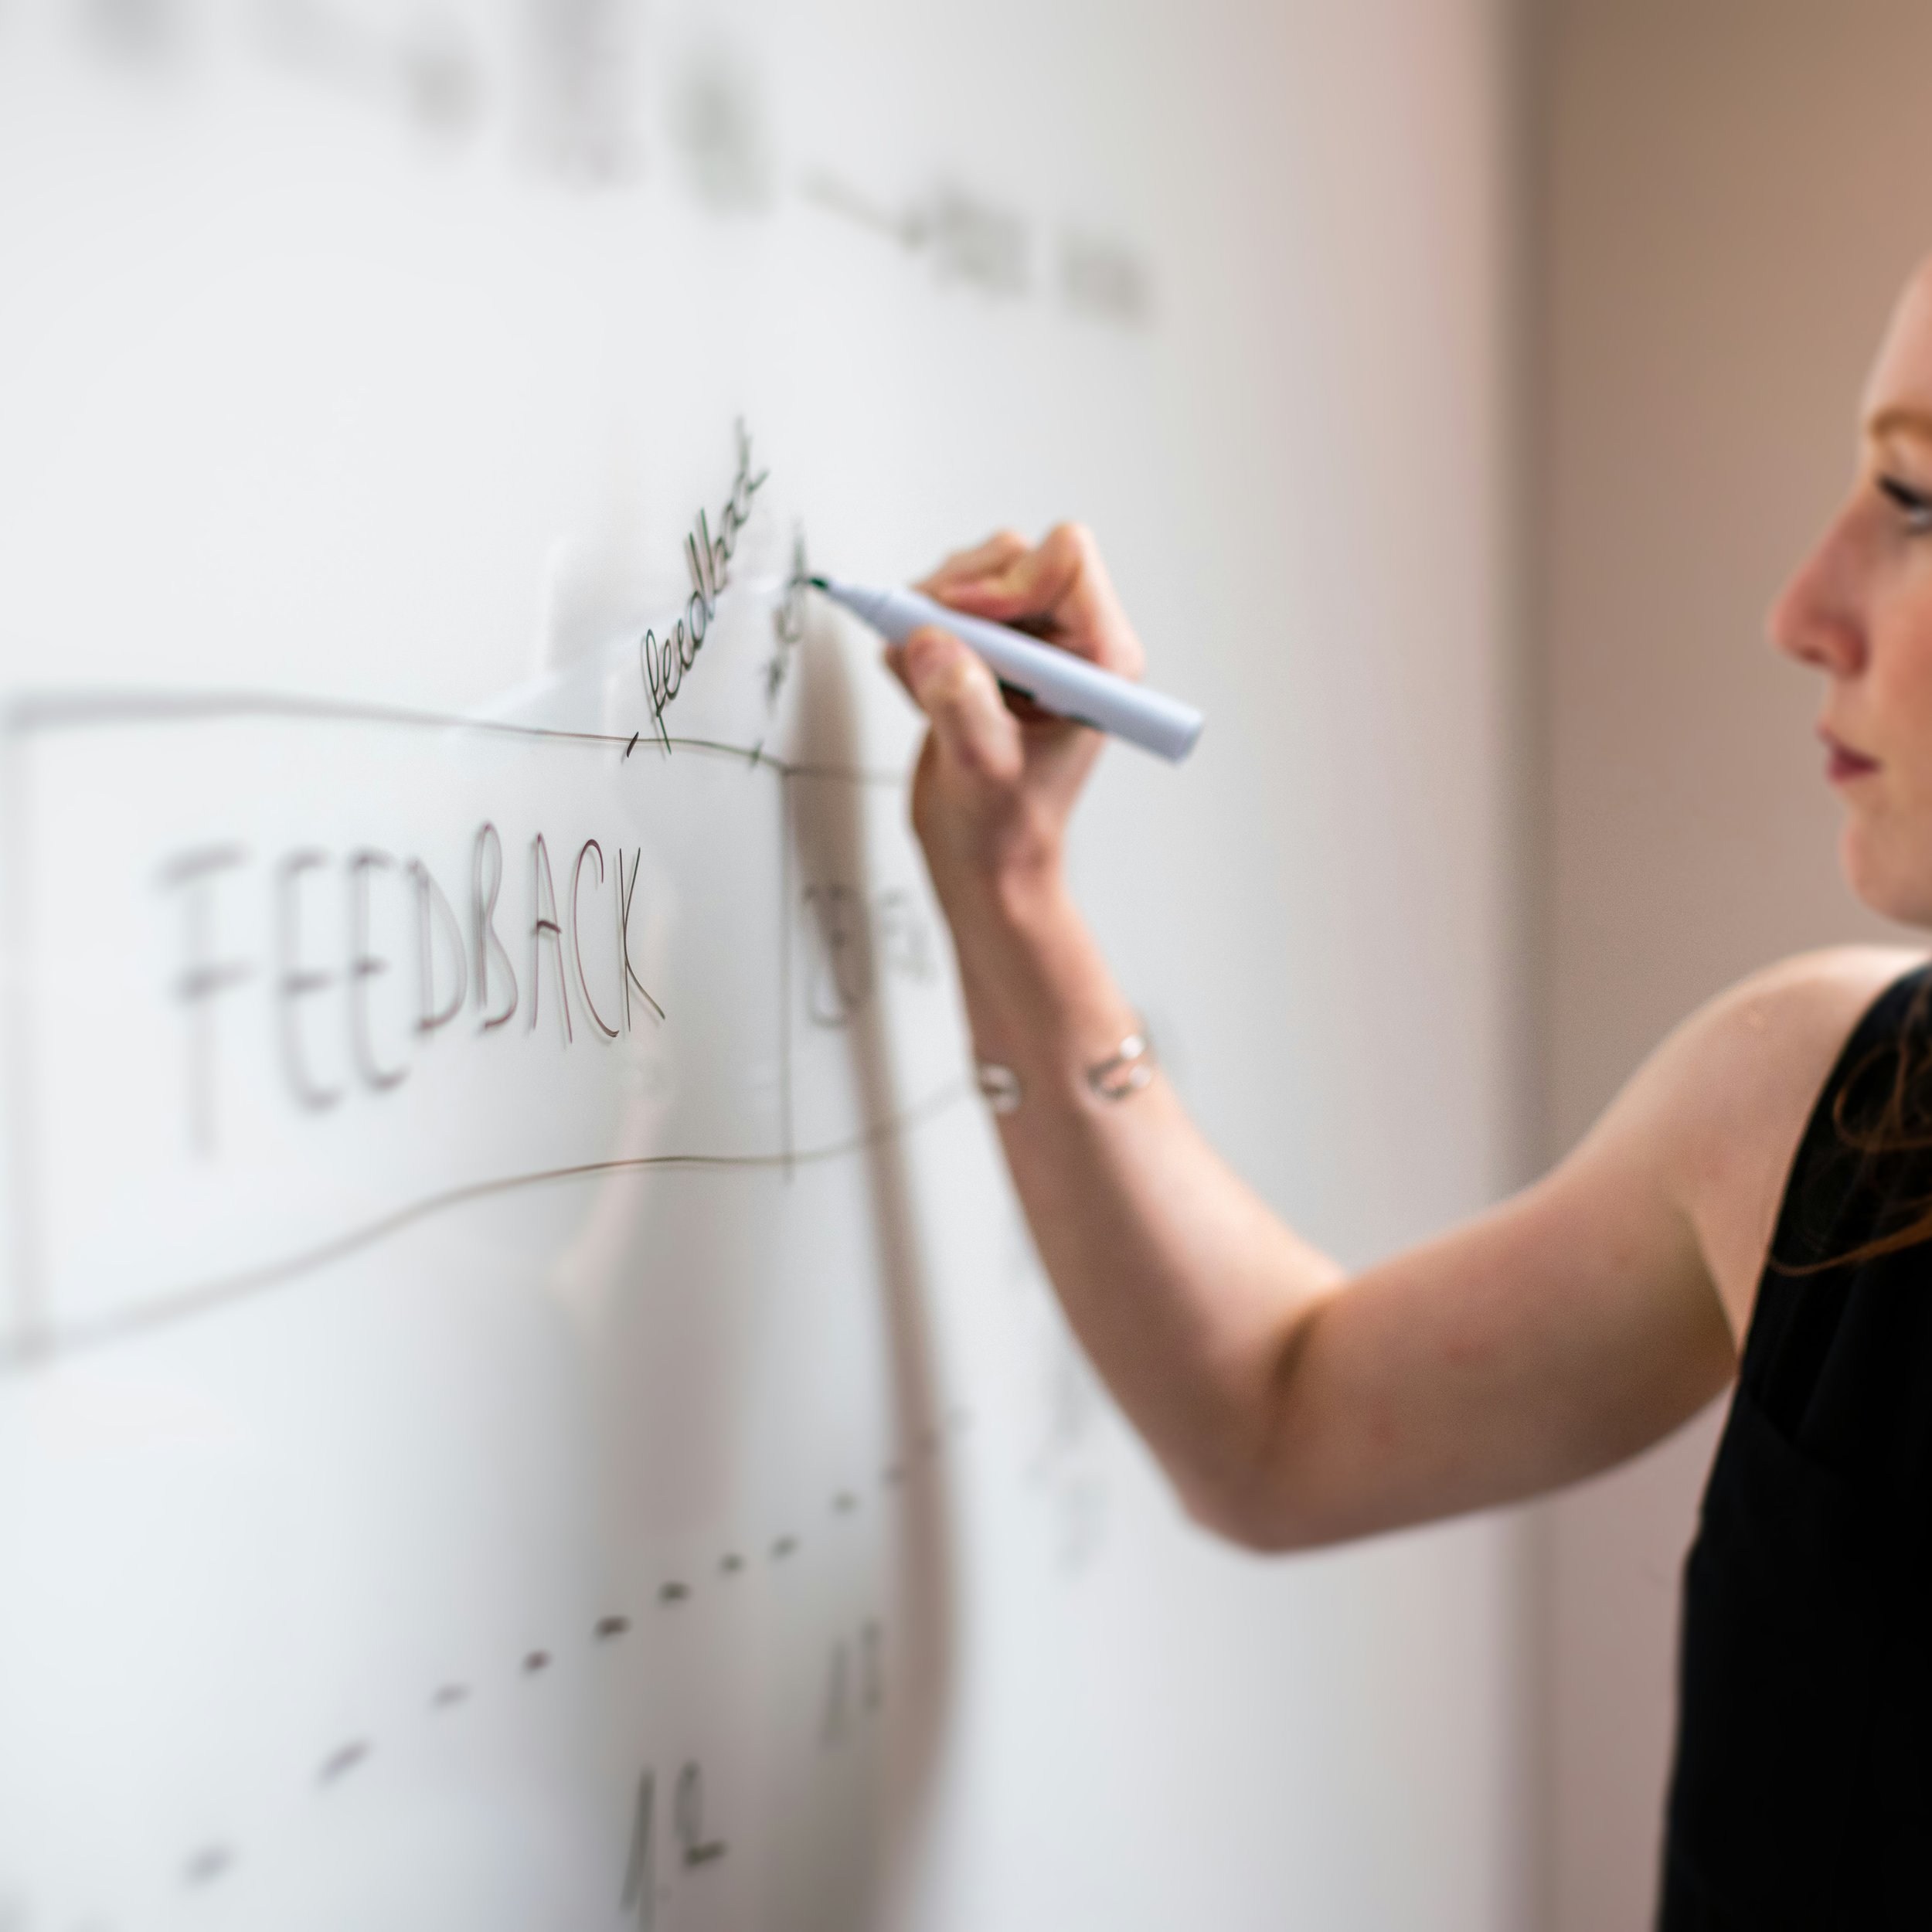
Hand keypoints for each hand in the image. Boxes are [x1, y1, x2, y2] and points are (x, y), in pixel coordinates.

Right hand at [887, 524, 1145, 911]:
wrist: (983, 862)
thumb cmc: (1005, 831)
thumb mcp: (983, 771)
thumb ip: (962, 704)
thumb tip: (930, 641)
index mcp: (1100, 659)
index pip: (1065, 560)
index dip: (1005, 582)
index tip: (961, 625)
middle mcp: (1069, 642)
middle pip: (1012, 557)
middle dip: (957, 596)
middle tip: (926, 646)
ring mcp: (1026, 645)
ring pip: (972, 576)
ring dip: (929, 618)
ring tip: (921, 683)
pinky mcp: (985, 653)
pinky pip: (940, 609)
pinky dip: (913, 640)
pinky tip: (918, 692)